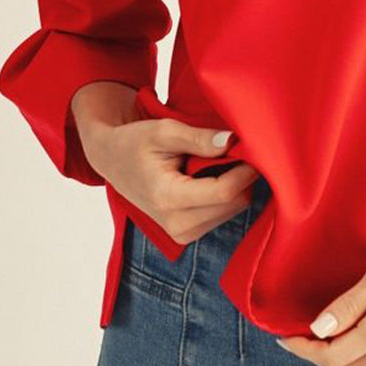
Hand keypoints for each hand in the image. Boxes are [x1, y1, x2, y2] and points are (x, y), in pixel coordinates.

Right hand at [72, 82, 259, 242]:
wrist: (112, 161)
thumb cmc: (135, 142)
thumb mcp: (164, 131)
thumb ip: (199, 138)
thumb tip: (232, 141)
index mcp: (167, 198)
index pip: (223, 192)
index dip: (245, 171)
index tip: (252, 150)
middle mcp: (176, 224)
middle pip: (233, 204)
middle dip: (241, 177)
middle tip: (234, 151)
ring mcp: (181, 234)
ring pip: (232, 211)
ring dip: (234, 186)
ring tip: (214, 162)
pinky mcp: (187, 234)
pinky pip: (223, 215)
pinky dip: (225, 195)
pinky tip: (209, 177)